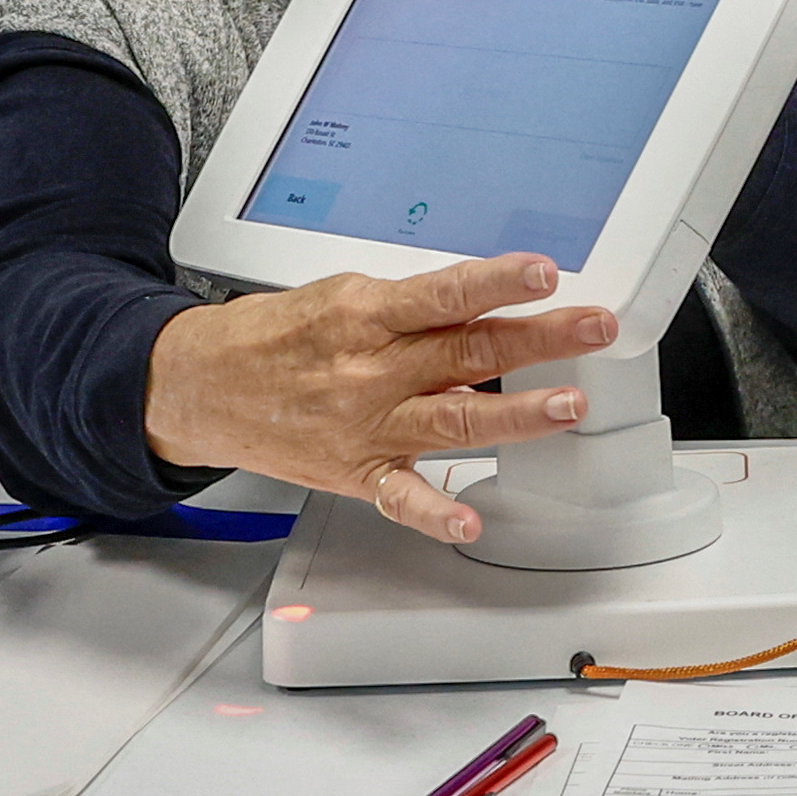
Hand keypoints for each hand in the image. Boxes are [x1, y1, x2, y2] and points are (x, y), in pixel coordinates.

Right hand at [145, 256, 611, 541]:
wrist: (201, 385)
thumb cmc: (277, 337)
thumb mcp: (341, 298)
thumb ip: (412, 309)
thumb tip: (486, 307)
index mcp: (366, 314)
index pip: (444, 294)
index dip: (495, 283)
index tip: (543, 273)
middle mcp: (371, 368)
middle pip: (469, 351)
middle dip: (540, 340)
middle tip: (595, 329)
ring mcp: (366, 423)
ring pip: (454, 417)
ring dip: (516, 414)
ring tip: (568, 406)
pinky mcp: (355, 470)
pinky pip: (399, 496)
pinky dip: (433, 512)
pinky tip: (468, 522)